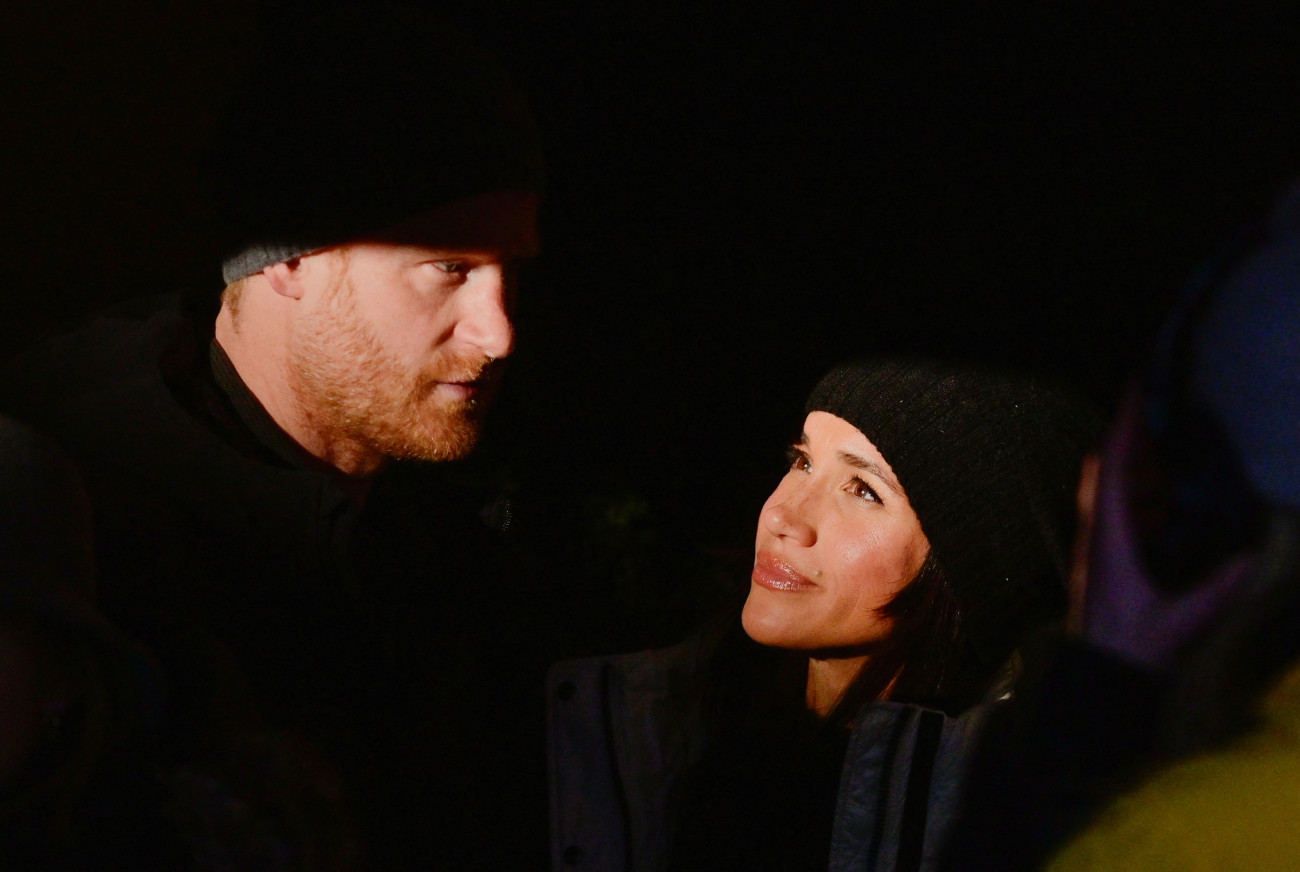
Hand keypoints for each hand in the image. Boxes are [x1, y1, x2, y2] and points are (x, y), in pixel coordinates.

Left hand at [1069, 388, 1255, 671]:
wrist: (1097, 683)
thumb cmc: (1131, 651)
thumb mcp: (1178, 623)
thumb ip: (1214, 592)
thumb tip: (1250, 558)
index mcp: (1109, 539)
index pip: (1114, 470)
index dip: (1124, 428)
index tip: (1135, 391)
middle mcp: (1096, 536)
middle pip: (1105, 471)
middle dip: (1128, 437)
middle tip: (1157, 409)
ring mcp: (1097, 548)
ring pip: (1109, 491)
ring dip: (1133, 465)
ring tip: (1166, 446)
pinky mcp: (1103, 563)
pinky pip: (1116, 514)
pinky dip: (1137, 495)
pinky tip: (1164, 499)